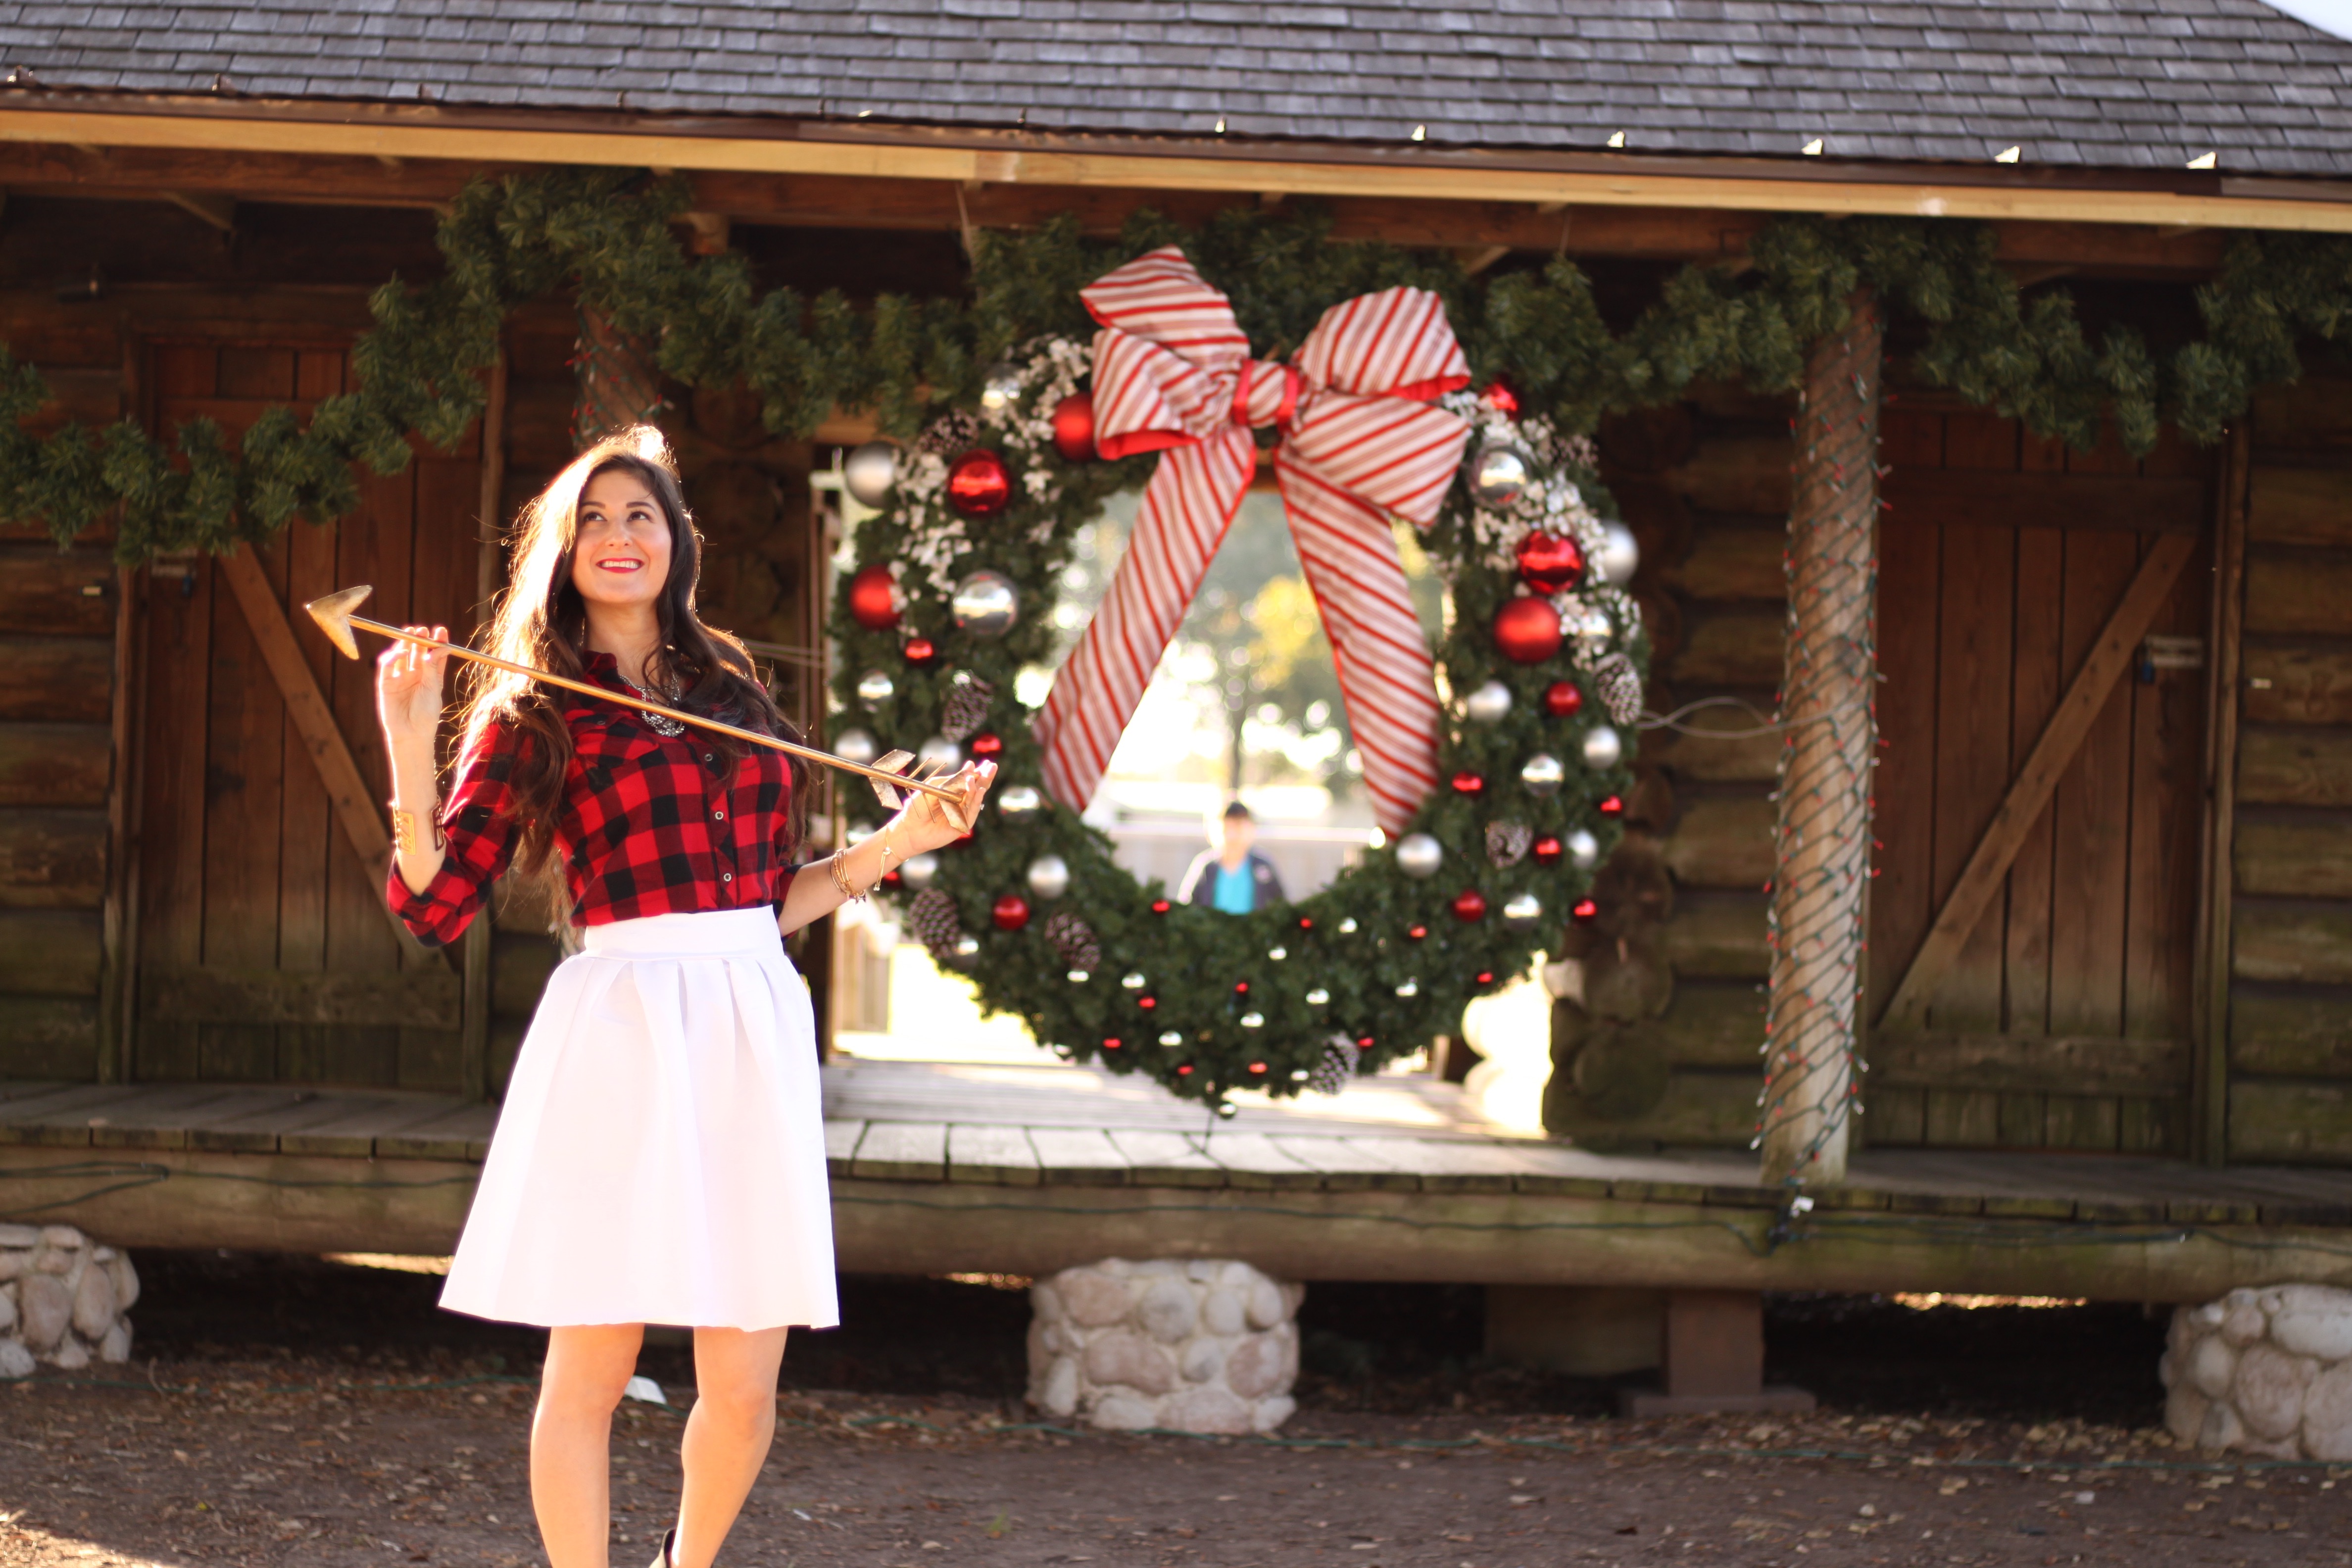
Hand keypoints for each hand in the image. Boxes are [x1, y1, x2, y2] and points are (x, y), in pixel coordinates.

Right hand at [375, 624, 449, 754]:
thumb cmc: (426, 714)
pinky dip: (392, 657)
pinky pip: (387, 667)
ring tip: (412, 634)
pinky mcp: (385, 684)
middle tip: (422, 630)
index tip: (441, 630)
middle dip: (419, 640)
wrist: (412, 733)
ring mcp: (399, 679)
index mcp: (430, 677)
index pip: (433, 656)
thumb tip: (440, 647)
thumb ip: (432, 667)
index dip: (436, 642)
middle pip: (416, 653)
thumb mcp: (432, 688)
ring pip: (401, 656)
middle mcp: (415, 676)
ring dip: (406, 644)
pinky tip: (401, 653)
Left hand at [893, 760, 996, 853]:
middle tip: (992, 766)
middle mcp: (960, 802)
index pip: (969, 780)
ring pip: (976, 798)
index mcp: (953, 792)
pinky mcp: (962, 824)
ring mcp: (962, 813)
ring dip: (980, 785)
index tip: (984, 762)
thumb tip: (969, 768)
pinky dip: (976, 800)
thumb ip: (951, 780)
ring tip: (983, 774)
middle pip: (977, 788)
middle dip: (985, 776)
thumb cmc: (918, 806)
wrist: (909, 828)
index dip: (977, 771)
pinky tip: (979, 790)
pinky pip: (972, 811)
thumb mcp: (934, 787)